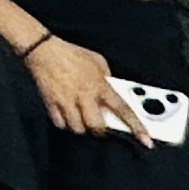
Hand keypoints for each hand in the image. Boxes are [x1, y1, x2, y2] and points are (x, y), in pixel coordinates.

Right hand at [24, 33, 143, 138]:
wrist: (42, 49)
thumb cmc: (69, 53)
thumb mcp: (98, 61)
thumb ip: (108, 78)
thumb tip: (114, 90)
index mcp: (100, 85)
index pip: (124, 110)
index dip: (137, 127)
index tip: (146, 140)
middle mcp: (85, 96)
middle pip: (98, 127)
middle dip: (101, 129)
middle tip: (100, 123)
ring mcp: (67, 101)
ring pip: (78, 128)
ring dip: (81, 126)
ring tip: (80, 116)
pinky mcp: (51, 104)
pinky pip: (60, 124)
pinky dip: (64, 123)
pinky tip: (66, 113)